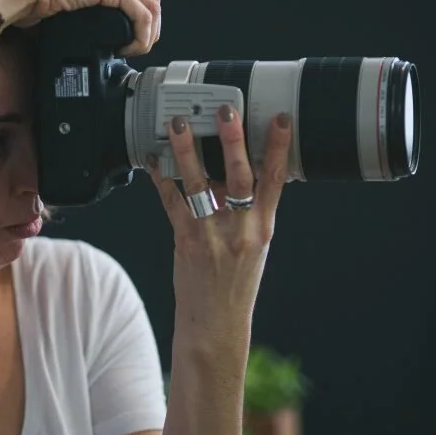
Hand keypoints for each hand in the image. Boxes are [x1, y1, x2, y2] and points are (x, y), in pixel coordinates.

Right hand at [0, 0, 160, 56]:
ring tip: (135, 50)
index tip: (137, 37)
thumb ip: (89, 8)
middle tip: (140, 48)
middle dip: (151, 28)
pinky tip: (128, 47)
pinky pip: (140, 14)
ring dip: (148, 34)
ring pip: (150, 7)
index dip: (144, 17)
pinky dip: (140, 35)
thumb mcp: (71, 3)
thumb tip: (104, 30)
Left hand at [146, 107, 292, 344]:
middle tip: (226, 110)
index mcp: (263, 227)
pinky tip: (154, 159)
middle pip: (240, 177)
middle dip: (233, 141)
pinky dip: (161, 179)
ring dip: (188, 152)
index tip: (281, 119)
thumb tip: (234, 171)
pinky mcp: (185, 241)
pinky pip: (171, 203)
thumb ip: (247, 210)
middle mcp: (240, 229)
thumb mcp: (254, 245)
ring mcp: (212, 235)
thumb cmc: (235, 282)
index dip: (280, 148)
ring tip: (179, 125)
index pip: (276, 180)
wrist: (216, 324)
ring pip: (200, 186)